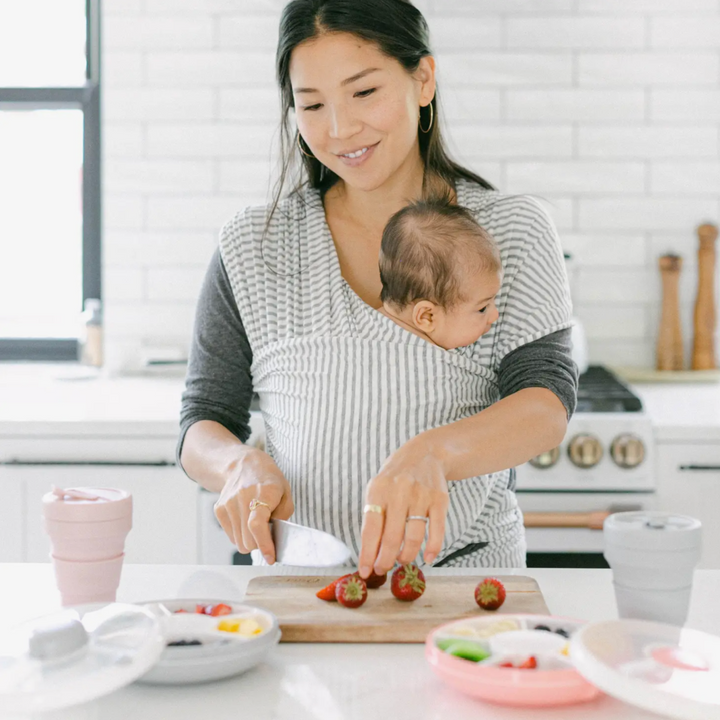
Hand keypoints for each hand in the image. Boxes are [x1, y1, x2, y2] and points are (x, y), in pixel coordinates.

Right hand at [213, 446, 293, 563]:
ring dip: (250, 540)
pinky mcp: (219, 510)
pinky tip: (246, 519)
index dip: (264, 544)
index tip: (271, 558)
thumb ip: (284, 515)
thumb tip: (275, 538)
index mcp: (264, 491)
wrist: (244, 465)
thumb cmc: (269, 481)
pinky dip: (241, 534)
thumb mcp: (286, 493)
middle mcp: (242, 497)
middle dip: (260, 544)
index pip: (257, 524)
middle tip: (268, 533)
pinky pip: (231, 537)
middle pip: (248, 540)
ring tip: (257, 523)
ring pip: (239, 542)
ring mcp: (228, 504)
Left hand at [358, 436, 448, 578]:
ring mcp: (421, 495)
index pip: (370, 529)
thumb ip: (374, 518)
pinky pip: (437, 530)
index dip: (367, 554)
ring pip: (413, 537)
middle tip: (383, 569)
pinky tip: (428, 558)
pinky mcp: (440, 499)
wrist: (425, 454)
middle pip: (391, 537)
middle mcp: (399, 491)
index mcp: (378, 490)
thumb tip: (371, 555)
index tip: (365, 572)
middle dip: (385, 560)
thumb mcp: (378, 490)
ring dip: (406, 556)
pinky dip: (432, 549)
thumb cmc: (396, 478)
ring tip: (402, 560)